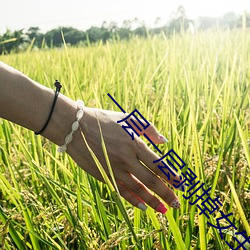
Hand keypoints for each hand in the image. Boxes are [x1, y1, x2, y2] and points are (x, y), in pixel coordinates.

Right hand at [67, 107, 181, 212]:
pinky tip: (143, 207)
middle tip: (177, 203)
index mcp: (135, 143)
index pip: (158, 164)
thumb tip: (164, 141)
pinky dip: (133, 200)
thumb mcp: (128, 118)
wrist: (76, 128)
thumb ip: (148, 129)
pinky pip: (122, 190)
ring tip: (164, 210)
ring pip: (138, 189)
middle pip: (151, 180)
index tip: (181, 184)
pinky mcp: (104, 175)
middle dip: (166, 193)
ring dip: (152, 200)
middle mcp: (127, 159)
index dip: (171, 176)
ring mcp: (114, 169)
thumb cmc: (104, 120)